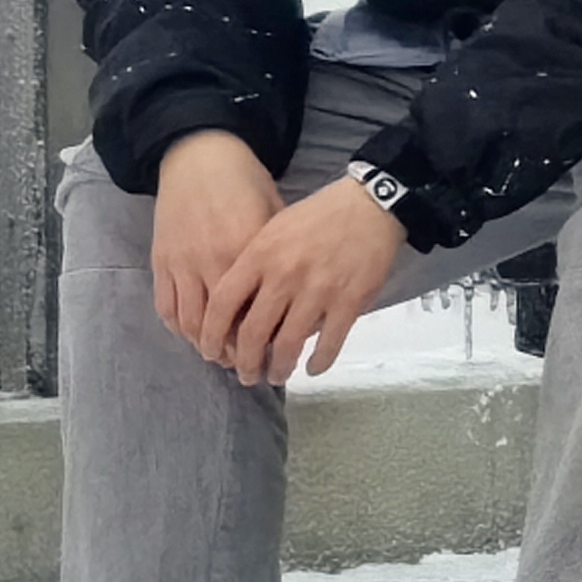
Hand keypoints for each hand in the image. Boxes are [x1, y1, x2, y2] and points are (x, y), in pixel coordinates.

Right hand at [151, 130, 283, 348]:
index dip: (265, 339)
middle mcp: (211, 262)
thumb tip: (300, 296)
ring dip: (206, 347)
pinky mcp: (161, 262)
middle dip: (235, 355)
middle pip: (222, 326)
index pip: (256, 310)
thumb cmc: (246, 183)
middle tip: (249, 369)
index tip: (277, 356)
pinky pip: (167, 307)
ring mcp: (182, 264)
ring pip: (191, 324)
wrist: (199, 157)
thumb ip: (281, 257)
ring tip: (222, 358)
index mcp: (247, 250)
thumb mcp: (275, 215)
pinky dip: (180, 328)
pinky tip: (195, 336)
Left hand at [195, 176, 404, 386]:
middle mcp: (284, 275)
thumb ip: (255, 265)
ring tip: (277, 376)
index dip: (211, 336)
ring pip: (288, 344)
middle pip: (252, 333)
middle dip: (245, 364)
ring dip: (279, 368)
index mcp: (261, 255)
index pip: (222, 304)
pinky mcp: (349, 300)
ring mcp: (318, 290)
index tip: (211, 353)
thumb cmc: (319, 216)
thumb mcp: (274, 228)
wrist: (370, 204)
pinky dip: (320, 361)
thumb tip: (241, 309)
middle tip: (247, 375)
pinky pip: (329, 343)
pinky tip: (314, 367)